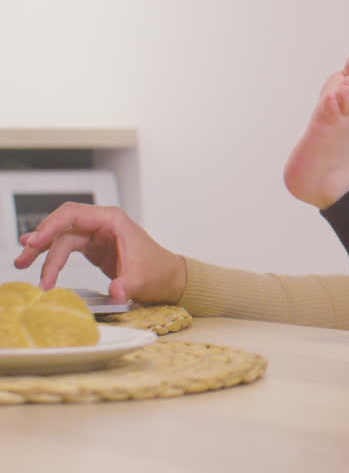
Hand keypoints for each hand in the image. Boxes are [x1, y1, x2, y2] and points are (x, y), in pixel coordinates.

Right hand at [12, 202, 186, 303]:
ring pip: (61, 236)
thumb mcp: (143, 280)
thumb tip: (116, 292)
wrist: (168, 278)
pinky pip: (66, 246)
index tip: (36, 242)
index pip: (74, 214)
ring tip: (22, 263)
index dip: (51, 225)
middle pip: (62, 225)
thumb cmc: (158, 272)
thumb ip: (127, 285)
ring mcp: (96, 234)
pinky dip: (50, 252)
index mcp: (113, 221)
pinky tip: (33, 254)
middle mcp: (102, 223)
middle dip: (41, 241)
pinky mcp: (93, 246)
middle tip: (23, 260)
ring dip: (41, 249)